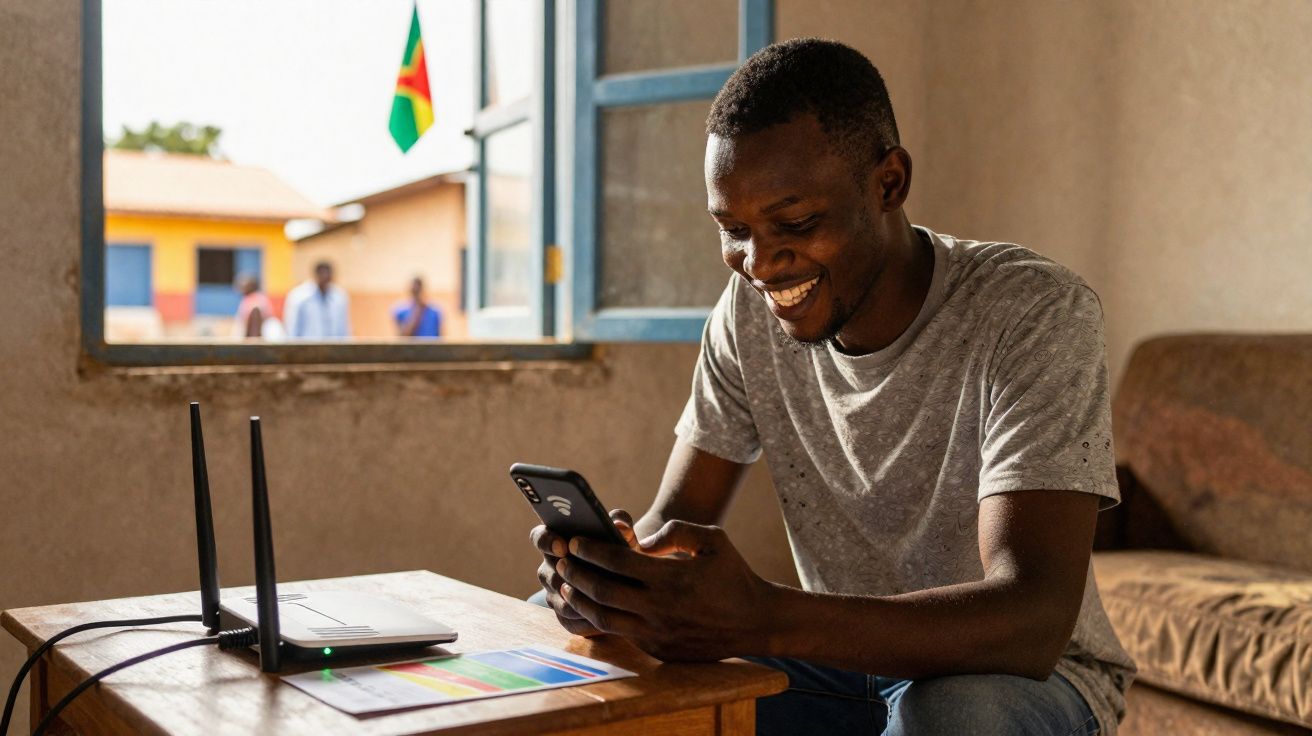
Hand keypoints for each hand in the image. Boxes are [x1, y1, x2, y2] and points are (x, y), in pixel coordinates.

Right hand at [531, 509, 638, 636]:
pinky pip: (567, 620)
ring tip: (600, 598)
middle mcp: (550, 567)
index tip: (564, 546)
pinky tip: (605, 616)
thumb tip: (620, 525)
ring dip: (577, 598)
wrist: (631, 582)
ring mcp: (554, 592)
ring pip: (556, 598)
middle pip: (546, 572)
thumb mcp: (624, 537)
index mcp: (557, 540)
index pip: (539, 537)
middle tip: (587, 576)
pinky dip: (584, 619)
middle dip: (566, 575)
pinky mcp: (564, 615)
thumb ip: (621, 525)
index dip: (547, 542)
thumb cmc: (622, 551)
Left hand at [555, 520, 771, 661]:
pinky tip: (592, 605)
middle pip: (603, 591)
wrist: (756, 621)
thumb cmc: (733, 574)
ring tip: (569, 586)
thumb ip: (675, 532)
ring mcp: (658, 633)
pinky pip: (622, 635)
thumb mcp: (712, 539)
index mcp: (672, 578)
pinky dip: (602, 619)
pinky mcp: (659, 650)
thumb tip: (640, 542)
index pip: (618, 562)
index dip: (592, 550)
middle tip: (562, 561)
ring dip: (582, 601)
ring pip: (605, 620)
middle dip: (577, 574)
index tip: (576, 541)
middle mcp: (661, 608)